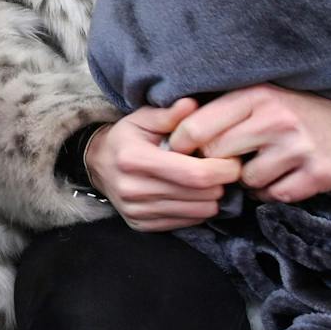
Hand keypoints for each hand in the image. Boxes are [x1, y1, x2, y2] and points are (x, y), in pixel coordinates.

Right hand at [87, 98, 242, 231]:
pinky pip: (188, 223)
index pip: (194, 174)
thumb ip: (169, 114)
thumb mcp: (142, 119)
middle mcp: (133, 189)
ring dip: (212, 197)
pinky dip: (197, 209)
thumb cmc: (126, 138)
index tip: (233, 160)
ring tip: (206, 180)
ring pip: (199, 212)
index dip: (223, 169)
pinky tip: (191, 193)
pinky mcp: (142, 225)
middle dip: (221, 182)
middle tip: (223, 168)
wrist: (97, 165)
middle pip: (201, 195)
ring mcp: (137, 211)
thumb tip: (192, 104)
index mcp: (134, 159)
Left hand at [166, 84, 330, 203]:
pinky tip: (285, 177)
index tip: (180, 153)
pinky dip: (273, 192)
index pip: (196, 126)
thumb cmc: (303, 112)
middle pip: (216, 156)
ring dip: (247, 181)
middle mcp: (276, 117)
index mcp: (256, 94)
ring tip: (263, 167)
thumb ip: (224, 109)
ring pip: (245, 179)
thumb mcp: (265, 96)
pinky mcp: (320, 173)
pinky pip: (275, 195)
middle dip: (216, 165)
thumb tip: (170, 130)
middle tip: (227, 164)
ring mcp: (300, 146)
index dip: (180, 144)